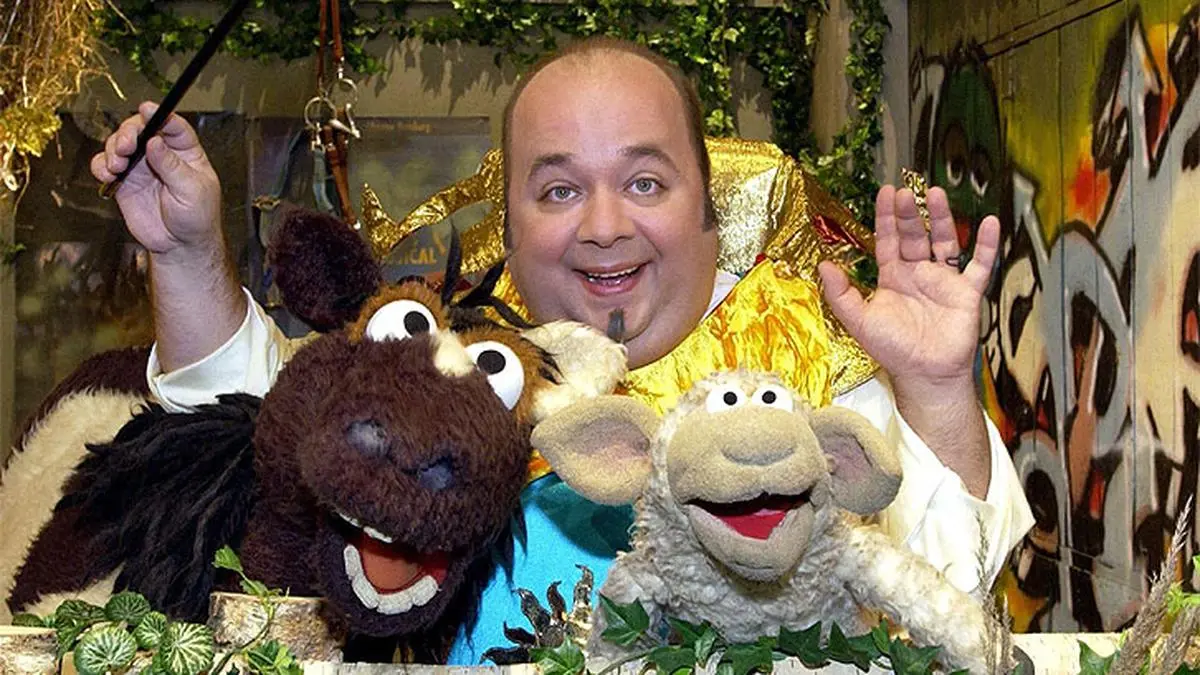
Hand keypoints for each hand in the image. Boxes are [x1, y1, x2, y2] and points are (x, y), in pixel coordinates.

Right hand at [90, 101, 221, 262]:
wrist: (180, 245)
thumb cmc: (197, 218)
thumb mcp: (192, 191)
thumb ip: (172, 166)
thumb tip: (155, 142)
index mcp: (186, 153)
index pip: (174, 127)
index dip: (161, 115)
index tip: (148, 109)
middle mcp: (161, 155)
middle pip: (140, 129)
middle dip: (129, 132)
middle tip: (126, 146)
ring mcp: (141, 167)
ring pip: (119, 144)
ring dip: (113, 149)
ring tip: (117, 165)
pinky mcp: (124, 182)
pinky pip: (105, 166)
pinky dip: (100, 166)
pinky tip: (107, 175)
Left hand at [818, 184, 998, 403]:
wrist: (924, 375)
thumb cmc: (893, 350)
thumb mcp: (859, 320)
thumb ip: (840, 294)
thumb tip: (823, 266)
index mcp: (893, 277)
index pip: (888, 239)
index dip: (885, 217)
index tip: (885, 193)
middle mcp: (918, 274)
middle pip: (915, 235)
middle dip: (909, 213)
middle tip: (905, 192)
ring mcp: (943, 281)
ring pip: (944, 241)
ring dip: (941, 218)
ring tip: (936, 195)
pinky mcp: (966, 292)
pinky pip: (979, 265)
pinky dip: (985, 245)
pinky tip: (988, 223)